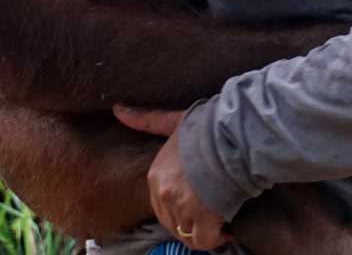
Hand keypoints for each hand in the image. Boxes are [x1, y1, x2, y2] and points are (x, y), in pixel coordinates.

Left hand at [113, 106, 229, 249]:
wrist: (234, 135)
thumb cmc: (209, 127)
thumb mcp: (175, 122)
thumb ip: (148, 120)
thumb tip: (117, 109)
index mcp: (156, 174)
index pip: (161, 205)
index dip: (180, 207)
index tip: (197, 203)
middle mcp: (163, 192)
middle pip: (172, 223)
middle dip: (189, 222)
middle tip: (208, 216)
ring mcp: (181, 206)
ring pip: (187, 235)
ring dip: (202, 232)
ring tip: (218, 223)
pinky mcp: (202, 218)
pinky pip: (204, 241)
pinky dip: (216, 239)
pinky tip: (225, 230)